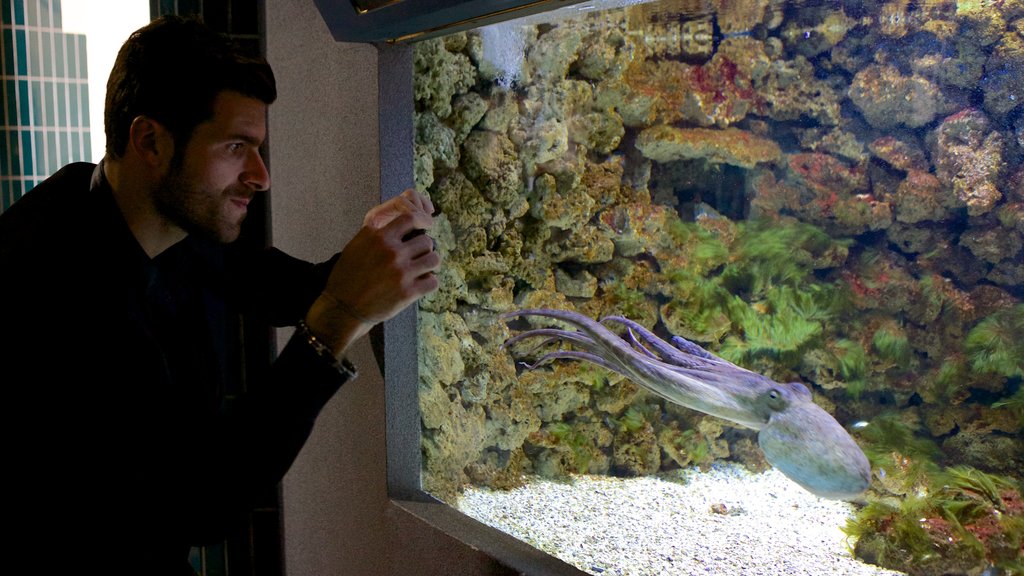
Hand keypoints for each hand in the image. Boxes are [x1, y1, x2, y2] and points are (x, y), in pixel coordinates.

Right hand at [305, 189, 441, 355]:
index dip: (422, 221)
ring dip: (431, 264)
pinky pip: (433, 281)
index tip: (426, 226)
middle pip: (426, 241)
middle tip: (419, 256)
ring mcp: (401, 272)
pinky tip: (421, 284)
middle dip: (425, 248)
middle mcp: (391, 252)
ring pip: (434, 259)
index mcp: (378, 238)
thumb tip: (399, 224)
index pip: (410, 218)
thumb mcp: (355, 246)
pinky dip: (430, 282)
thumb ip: (376, 233)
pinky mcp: (407, 293)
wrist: (342, 308)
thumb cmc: (348, 277)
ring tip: (423, 269)